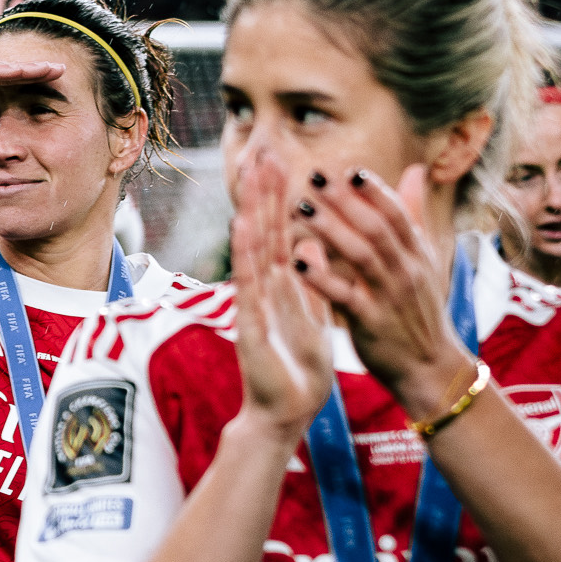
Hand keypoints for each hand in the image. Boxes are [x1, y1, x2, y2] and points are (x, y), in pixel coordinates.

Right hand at [0, 42, 62, 126]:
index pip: (7, 76)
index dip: (28, 76)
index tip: (48, 78)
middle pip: (14, 70)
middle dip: (39, 70)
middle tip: (62, 69)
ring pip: (8, 68)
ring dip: (32, 69)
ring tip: (55, 68)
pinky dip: (8, 71)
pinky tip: (25, 71)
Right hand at [228, 150, 333, 439]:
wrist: (285, 412)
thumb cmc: (297, 370)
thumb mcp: (314, 316)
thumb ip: (312, 280)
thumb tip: (314, 244)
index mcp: (283, 285)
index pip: (279, 231)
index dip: (279, 197)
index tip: (279, 160)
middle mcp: (264, 288)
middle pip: (263, 230)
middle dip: (263, 191)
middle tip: (262, 149)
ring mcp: (255, 302)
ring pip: (253, 247)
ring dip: (253, 208)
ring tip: (252, 175)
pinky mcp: (251, 323)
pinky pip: (250, 282)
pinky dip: (247, 252)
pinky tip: (246, 226)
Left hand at [293, 164, 476, 419]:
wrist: (431, 367)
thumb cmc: (420, 309)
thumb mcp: (424, 260)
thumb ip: (413, 216)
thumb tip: (415, 170)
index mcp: (417, 254)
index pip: (397, 213)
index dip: (373, 190)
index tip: (347, 170)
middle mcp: (407, 271)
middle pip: (375, 228)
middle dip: (345, 201)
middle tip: (314, 177)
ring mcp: (390, 296)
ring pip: (360, 256)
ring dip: (329, 230)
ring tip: (300, 208)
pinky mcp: (371, 322)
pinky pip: (344, 296)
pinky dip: (321, 277)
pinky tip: (296, 261)